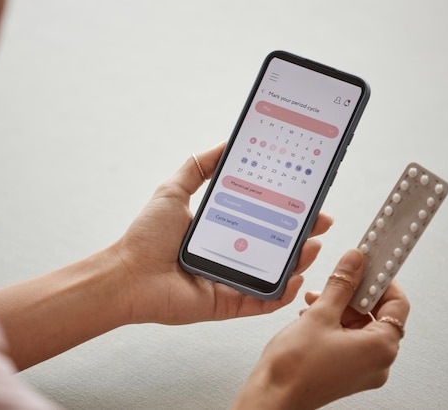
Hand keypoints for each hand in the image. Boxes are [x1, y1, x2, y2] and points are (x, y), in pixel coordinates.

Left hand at [111, 142, 333, 324]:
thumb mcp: (174, 190)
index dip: (287, 209)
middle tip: (319, 222)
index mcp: (222, 230)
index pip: (263, 217)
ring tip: (312, 246)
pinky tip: (295, 279)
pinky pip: (263, 302)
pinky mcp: (229, 303)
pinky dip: (283, 294)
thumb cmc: (146, 237)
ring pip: (276, 273)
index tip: (306, 197)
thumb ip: (199, 166)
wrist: (127, 275)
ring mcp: (233, 280)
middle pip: (276, 245)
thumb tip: (225, 143)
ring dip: (299, 261)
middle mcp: (231, 255)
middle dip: (302, 234)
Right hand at [232, 249, 409, 409]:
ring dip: (340, 308)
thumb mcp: (320, 314)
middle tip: (339, 279)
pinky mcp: (347, 371)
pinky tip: (313, 316)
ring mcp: (362, 369)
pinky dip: (335, 324)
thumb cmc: (294, 368)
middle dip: (355, 294)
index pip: (397, 303)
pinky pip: (350, 340)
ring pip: (360, 326)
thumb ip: (341, 284)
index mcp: (380, 348)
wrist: (272, 395)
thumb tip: (355, 262)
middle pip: (378, 314)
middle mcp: (377, 362)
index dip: (381, 280)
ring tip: (317, 301)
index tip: (368, 265)